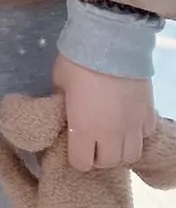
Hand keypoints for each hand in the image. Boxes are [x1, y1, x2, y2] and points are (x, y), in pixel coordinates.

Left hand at [54, 52, 154, 170]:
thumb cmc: (78, 62)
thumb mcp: (59, 82)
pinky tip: (127, 124)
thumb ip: (61, 101)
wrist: (112, 44)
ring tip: (110, 139)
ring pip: (131, 156)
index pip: (81, 163)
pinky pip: (145, 136)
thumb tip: (62, 108)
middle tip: (90, 144)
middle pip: (108, 163)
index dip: (75, 159)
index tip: (72, 147)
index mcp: (84, 129)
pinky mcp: (149, 115)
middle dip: (97, 158)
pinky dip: (136, 136)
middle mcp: (111, 134)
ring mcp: (133, 126)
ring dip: (119, 152)